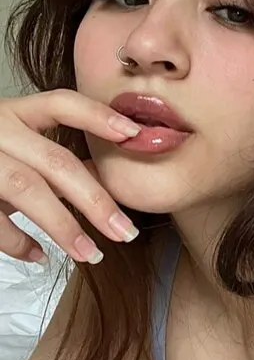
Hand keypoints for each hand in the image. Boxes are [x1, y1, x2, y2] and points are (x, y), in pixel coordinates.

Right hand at [0, 89, 141, 264]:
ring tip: (91, 254)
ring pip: (27, 190)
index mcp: (15, 112)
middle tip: (126, 231)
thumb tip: (103, 180)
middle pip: (56, 161)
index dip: (98, 116)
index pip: (62, 103)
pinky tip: (40, 255)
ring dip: (63, 226)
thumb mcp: (14, 144)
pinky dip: (18, 242)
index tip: (133, 133)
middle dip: (96, 199)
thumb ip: (49, 158)